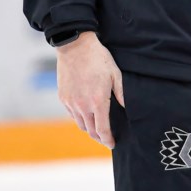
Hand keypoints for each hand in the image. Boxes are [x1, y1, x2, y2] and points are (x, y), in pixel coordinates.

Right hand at [56, 32, 123, 147]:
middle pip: (90, 131)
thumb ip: (121, 94)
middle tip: (105, 139)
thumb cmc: (98, 59)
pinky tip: (85, 114)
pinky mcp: (63, 97)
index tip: (112, 144)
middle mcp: (83, 106)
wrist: (75, 46)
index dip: (107, 140)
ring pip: (80, 124)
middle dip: (99, 137)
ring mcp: (71, 102)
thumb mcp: (115, 74)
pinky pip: (72, 114)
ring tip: (96, 127)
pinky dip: (79, 117)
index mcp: (98, 102)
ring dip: (89, 128)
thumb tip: (127, 108)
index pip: (102, 130)